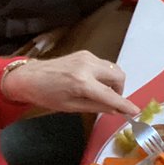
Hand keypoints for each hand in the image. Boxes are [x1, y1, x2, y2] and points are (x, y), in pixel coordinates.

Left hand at [1, 52, 136, 116]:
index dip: (124, 104)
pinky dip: (104, 75)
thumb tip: (115, 110)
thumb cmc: (46, 96)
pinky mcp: (85, 53)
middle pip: (119, 76)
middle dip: (120, 90)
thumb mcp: (70, 107)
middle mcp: (88, 67)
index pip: (110, 95)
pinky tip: (92, 82)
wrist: (29, 76)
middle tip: (112, 101)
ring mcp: (87, 57)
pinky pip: (103, 65)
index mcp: (82, 83)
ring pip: (113, 69)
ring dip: (113, 82)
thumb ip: (95, 107)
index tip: (135, 111)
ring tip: (101, 92)